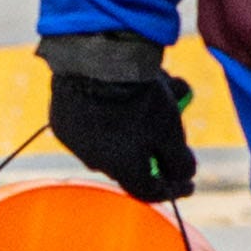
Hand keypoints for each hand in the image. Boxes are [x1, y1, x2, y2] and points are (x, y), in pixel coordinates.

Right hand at [40, 30, 195, 200]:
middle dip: (156, 142)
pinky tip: (125, 85)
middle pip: (132, 160)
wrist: (94, 58)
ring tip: (158, 87)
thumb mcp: (170, 130)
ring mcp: (74, 141)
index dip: (173, 188)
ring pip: (112, 137)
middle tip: (174, 120)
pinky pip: (90, 122)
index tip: (188, 182)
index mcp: (120, 169)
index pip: (149, 191)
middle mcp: (94, 161)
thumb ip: (180, 160)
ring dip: (136, 119)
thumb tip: (185, 175)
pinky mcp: (61, 119)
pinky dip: (109, 110)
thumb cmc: (137, 98)